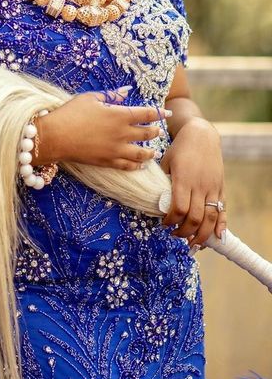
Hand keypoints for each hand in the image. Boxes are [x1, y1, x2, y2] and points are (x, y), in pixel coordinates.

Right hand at [37, 88, 168, 170]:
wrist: (55, 136)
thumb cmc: (70, 113)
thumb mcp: (90, 98)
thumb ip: (111, 95)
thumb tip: (126, 91)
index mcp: (119, 115)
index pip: (146, 114)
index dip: (159, 113)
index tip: (167, 112)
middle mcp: (122, 133)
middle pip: (147, 134)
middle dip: (155, 132)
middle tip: (159, 130)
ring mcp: (116, 149)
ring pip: (141, 153)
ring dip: (150, 152)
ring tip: (154, 152)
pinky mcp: (107, 161)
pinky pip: (127, 165)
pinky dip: (136, 165)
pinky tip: (140, 165)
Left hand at [160, 117, 225, 246]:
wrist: (201, 135)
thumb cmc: (179, 149)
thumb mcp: (166, 162)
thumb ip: (162, 182)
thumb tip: (154, 201)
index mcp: (183, 179)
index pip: (178, 208)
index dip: (171, 221)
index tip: (164, 224)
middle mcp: (199, 186)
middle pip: (194, 218)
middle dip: (184, 231)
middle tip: (175, 234)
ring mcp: (212, 188)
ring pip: (210, 218)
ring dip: (201, 234)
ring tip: (192, 243)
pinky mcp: (221, 188)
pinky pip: (222, 210)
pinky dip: (221, 225)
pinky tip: (217, 236)